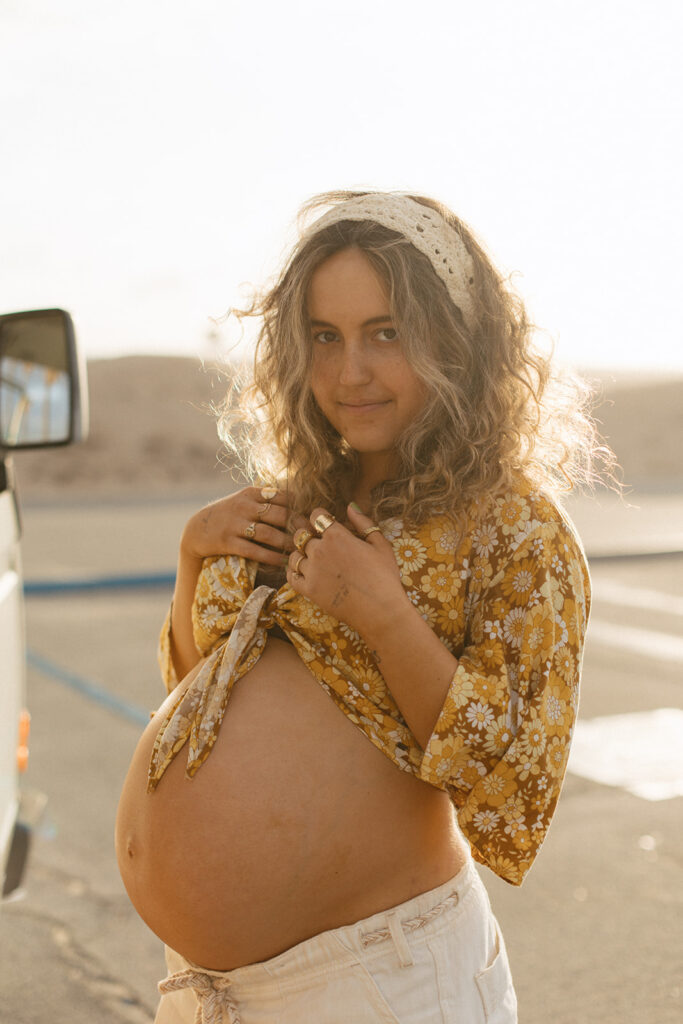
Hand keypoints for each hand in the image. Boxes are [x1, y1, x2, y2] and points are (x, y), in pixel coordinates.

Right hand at [181, 486, 307, 567]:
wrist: (197, 528)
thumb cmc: (229, 514)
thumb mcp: (245, 500)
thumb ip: (266, 499)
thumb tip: (298, 503)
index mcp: (251, 493)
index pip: (282, 497)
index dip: (299, 508)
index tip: (311, 520)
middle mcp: (244, 506)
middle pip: (279, 515)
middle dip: (297, 527)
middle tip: (311, 538)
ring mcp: (235, 524)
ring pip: (268, 534)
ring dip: (286, 544)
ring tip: (299, 552)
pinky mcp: (228, 542)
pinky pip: (254, 551)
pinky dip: (270, 557)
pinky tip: (281, 563)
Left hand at [286, 503, 408, 637]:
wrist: (380, 610)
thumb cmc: (384, 576)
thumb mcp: (380, 544)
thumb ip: (363, 523)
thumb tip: (350, 506)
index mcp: (336, 536)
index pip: (316, 515)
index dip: (320, 518)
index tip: (326, 524)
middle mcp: (319, 550)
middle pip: (301, 535)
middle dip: (309, 536)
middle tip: (320, 544)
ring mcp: (311, 571)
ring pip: (294, 555)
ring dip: (302, 555)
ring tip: (314, 560)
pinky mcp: (308, 590)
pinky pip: (291, 575)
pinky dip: (294, 572)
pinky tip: (304, 572)